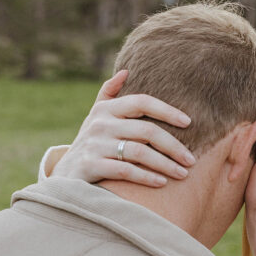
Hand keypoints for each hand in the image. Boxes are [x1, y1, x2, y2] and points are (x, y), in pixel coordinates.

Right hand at [51, 70, 195, 185]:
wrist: (64, 176)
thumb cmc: (90, 145)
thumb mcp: (96, 117)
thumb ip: (109, 94)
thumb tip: (125, 71)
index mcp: (106, 109)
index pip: (142, 102)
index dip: (167, 111)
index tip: (188, 123)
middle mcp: (100, 124)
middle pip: (146, 131)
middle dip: (173, 146)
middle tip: (191, 160)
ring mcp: (95, 145)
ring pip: (139, 152)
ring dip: (165, 164)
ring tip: (183, 174)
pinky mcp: (91, 166)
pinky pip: (126, 170)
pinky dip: (146, 177)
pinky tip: (162, 183)